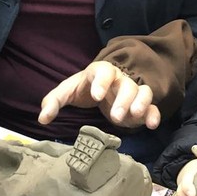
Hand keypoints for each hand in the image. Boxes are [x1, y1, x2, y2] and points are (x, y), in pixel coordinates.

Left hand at [38, 61, 160, 128]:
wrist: (100, 89)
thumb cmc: (83, 89)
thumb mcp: (66, 92)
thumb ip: (53, 102)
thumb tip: (43, 118)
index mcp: (100, 72)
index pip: (103, 70)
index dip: (102, 81)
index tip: (97, 96)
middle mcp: (119, 79)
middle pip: (126, 84)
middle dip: (123, 99)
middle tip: (115, 116)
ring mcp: (132, 91)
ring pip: (142, 92)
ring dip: (140, 104)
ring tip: (133, 116)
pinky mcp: (140, 106)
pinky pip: (152, 106)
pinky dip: (153, 114)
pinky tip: (151, 125)